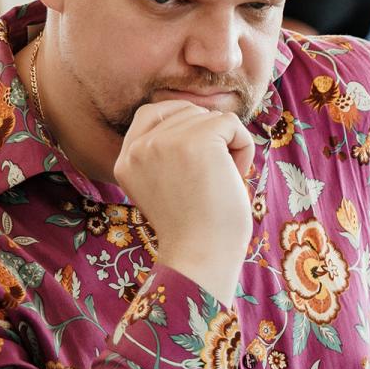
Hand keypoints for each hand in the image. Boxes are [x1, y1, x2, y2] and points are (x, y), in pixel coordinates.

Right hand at [114, 101, 255, 297]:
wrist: (201, 256)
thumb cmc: (196, 229)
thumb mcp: (164, 185)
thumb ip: (167, 152)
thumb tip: (203, 117)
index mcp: (126, 159)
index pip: (151, 113)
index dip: (184, 126)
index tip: (200, 159)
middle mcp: (139, 148)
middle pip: (186, 112)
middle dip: (209, 139)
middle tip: (213, 178)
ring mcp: (165, 141)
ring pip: (211, 117)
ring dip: (228, 146)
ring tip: (222, 181)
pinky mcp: (196, 140)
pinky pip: (231, 123)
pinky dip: (243, 147)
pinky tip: (235, 176)